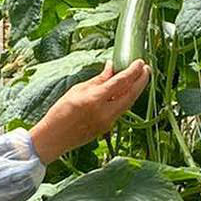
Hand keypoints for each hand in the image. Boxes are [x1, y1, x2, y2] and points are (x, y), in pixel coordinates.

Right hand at [29, 61, 148, 163]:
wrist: (54, 137)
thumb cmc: (60, 112)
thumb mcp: (77, 90)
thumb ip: (98, 80)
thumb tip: (111, 67)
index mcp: (95, 99)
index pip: (120, 82)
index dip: (133, 71)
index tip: (140, 62)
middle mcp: (105, 112)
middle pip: (131, 95)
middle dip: (141, 81)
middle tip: (146, 69)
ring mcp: (108, 122)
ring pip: (128, 103)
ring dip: (136, 90)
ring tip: (139, 78)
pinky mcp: (107, 128)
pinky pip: (121, 110)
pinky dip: (126, 99)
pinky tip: (126, 91)